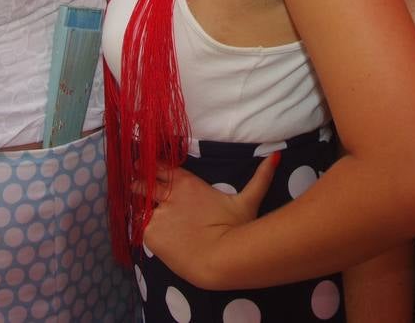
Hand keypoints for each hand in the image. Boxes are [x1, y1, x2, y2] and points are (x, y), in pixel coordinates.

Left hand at [137, 153, 278, 289]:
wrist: (220, 259)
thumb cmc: (235, 228)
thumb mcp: (248, 200)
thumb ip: (260, 177)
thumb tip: (276, 155)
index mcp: (186, 183)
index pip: (159, 166)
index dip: (151, 167)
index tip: (145, 167)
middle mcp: (168, 195)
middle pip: (142, 183)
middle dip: (138, 185)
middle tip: (138, 188)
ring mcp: (157, 214)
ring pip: (139, 206)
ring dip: (141, 208)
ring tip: (147, 215)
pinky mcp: (150, 234)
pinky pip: (141, 228)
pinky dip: (147, 229)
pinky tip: (157, 236)